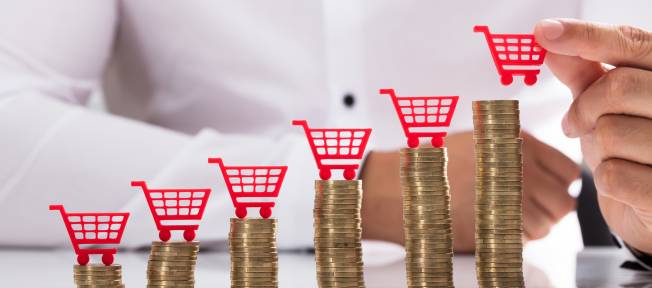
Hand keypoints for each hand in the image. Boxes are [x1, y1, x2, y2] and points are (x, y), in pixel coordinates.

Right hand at [360, 132, 578, 251]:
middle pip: (563, 202)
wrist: (398, 189)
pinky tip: (492, 227)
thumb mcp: (477, 140)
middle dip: (550, 209)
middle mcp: (519, 170)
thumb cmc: (430, 166)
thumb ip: (514, 151)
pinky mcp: (497, 228)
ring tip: (505, 219)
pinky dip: (513, 240)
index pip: (568, 172)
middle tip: (529, 209)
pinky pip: (524, 242)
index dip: (560, 184)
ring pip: (547, 226)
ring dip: (532, 227)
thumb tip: (546, 170)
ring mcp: (509, 200)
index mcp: (516, 144)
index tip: (550, 190)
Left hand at [534, 18, 651, 252]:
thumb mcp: (606, 107)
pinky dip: (606, 181)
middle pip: (617, 88)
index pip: (632, 43)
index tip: (543, 32)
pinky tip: (624, 185)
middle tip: (575, 125)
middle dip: (583, 109)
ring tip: (612, 157)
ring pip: (610, 132)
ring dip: (596, 150)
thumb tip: (548, 40)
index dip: (585, 37)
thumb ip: (584, 74)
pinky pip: (614, 175)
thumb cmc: (632, 152)